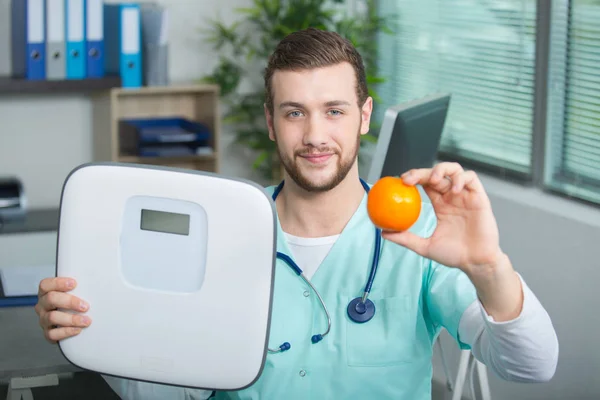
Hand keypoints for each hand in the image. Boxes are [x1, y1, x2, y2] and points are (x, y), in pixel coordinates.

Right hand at [35, 277, 91, 343]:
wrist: (73, 324)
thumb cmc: (75, 304)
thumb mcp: (77, 292)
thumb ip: (81, 286)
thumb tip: (99, 278)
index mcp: (46, 293)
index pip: (45, 285)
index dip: (58, 283)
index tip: (74, 283)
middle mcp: (43, 306)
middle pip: (50, 299)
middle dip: (70, 302)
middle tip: (85, 306)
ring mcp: (44, 320)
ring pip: (52, 317)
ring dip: (72, 319)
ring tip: (86, 320)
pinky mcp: (48, 333)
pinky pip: (53, 334)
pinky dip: (66, 332)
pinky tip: (78, 330)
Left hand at [383, 162, 502, 273]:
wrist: (476, 263)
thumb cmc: (453, 255)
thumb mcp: (424, 247)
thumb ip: (405, 238)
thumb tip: (383, 232)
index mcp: (441, 204)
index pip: (425, 184)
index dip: (414, 178)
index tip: (400, 182)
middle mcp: (452, 197)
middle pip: (436, 174)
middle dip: (421, 172)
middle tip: (408, 180)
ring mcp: (466, 196)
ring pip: (454, 170)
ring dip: (442, 169)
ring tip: (433, 179)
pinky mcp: (479, 197)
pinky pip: (471, 179)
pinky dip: (460, 179)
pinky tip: (453, 190)